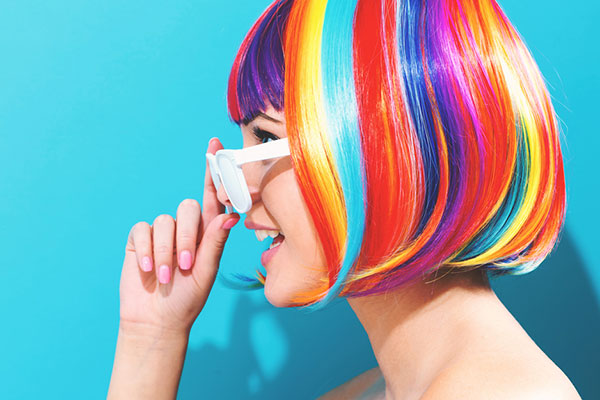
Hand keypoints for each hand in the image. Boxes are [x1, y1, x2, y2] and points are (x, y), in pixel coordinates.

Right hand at [119, 138, 238, 336]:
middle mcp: (186, 228)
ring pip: (165, 221)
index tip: (215, 145)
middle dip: (187, 236)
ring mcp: (162, 233)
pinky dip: (146, 249)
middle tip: (185, 265)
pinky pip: (143, 230)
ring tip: (165, 276)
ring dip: (165, 251)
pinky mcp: (139, 239)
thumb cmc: (187, 299)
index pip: (214, 197)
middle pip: (189, 207)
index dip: (214, 172)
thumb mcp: (206, 271)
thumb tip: (230, 214)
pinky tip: (147, 269)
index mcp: (208, 233)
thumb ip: (215, 242)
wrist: (156, 320)